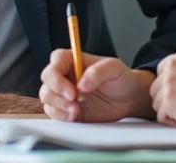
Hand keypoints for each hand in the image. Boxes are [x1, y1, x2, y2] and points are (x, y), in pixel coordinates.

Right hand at [39, 48, 154, 121]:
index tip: (72, 91)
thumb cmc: (121, 78)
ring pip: (47, 98)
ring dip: (59, 107)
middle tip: (75, 101)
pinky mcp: (66, 109)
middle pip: (46, 81)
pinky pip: (53, 113)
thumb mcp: (114, 68)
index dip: (57, 77)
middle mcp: (65, 76)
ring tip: (77, 110)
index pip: (56, 61)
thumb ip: (98, 71)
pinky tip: (75, 115)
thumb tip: (81, 84)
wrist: (129, 99)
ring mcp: (64, 93)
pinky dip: (61, 116)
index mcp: (73, 60)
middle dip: (57, 94)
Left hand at [151, 48, 175, 127]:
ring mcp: (168, 82)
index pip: (161, 71)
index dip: (169, 86)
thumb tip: (169, 79)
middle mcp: (172, 65)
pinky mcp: (167, 99)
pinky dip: (171, 121)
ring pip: (156, 102)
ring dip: (168, 110)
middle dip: (167, 98)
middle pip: (156, 86)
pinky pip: (160, 115)